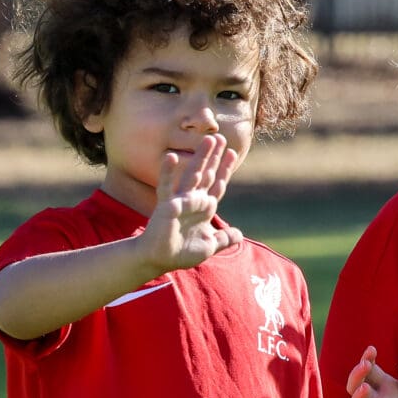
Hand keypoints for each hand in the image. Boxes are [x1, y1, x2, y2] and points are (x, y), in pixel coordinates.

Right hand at [142, 133, 245, 272]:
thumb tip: (238, 235)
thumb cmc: (181, 252)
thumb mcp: (209, 246)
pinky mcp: (166, 205)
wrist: (159, 259)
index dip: (225, 169)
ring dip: (201, 158)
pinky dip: (168, 172)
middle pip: (206, 174)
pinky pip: (166, 186)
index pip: (217, 185)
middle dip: (214, 157)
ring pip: (192, 174)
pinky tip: (171, 157)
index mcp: (203, 207)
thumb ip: (224, 239)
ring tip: (209, 140)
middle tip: (221, 137)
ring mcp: (179, 200)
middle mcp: (193, 200)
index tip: (232, 152)